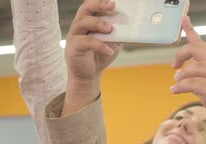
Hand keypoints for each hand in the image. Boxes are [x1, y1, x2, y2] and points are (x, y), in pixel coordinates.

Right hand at [62, 0, 121, 115]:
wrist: (90, 75)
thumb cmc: (100, 55)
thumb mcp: (113, 42)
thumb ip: (119, 32)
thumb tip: (132, 24)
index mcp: (89, 20)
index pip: (93, 5)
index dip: (100, 0)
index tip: (114, 0)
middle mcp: (79, 25)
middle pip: (85, 8)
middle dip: (99, 4)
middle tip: (112, 5)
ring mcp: (74, 35)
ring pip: (83, 22)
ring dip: (98, 23)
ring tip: (110, 30)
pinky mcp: (73, 47)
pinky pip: (85, 42)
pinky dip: (99, 45)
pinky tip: (109, 51)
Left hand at [171, 17, 205, 141]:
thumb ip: (199, 76)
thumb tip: (181, 74)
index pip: (203, 44)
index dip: (191, 30)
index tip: (183, 19)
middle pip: (197, 49)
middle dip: (181, 54)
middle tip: (174, 65)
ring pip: (193, 68)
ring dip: (181, 76)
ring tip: (176, 83)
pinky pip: (193, 84)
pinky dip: (180, 87)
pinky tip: (175, 91)